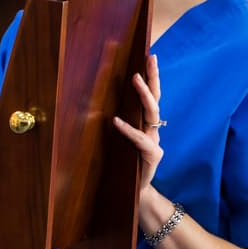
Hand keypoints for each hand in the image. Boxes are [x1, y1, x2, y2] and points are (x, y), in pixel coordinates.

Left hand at [112, 54, 163, 189]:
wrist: (135, 193)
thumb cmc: (124, 165)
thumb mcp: (117, 142)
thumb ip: (111, 125)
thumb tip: (90, 108)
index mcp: (146, 124)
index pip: (151, 96)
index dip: (152, 77)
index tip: (149, 56)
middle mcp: (153, 130)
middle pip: (156, 99)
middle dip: (154, 78)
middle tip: (150, 59)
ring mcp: (154, 141)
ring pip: (152, 114)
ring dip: (144, 95)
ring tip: (136, 79)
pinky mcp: (152, 155)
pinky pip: (140, 139)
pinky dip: (128, 129)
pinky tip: (115, 120)